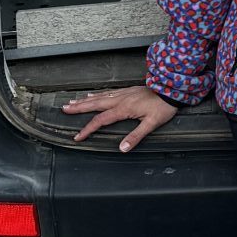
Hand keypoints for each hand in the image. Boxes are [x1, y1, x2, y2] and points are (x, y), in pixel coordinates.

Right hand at [62, 86, 178, 151]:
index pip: (101, 120)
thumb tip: (122, 148)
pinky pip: (107, 92)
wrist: (171, 89)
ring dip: (85, 100)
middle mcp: (120, 99)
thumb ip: (136, 136)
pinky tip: (92, 94)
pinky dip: (97, 94)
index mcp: (124, 108)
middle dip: (79, 108)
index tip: (78, 136)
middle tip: (64, 108)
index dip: (88, 129)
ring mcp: (123, 93)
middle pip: (95, 104)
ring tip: (72, 102)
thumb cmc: (163, 106)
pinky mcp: (127, 91)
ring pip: (99, 97)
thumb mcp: (152, 124)